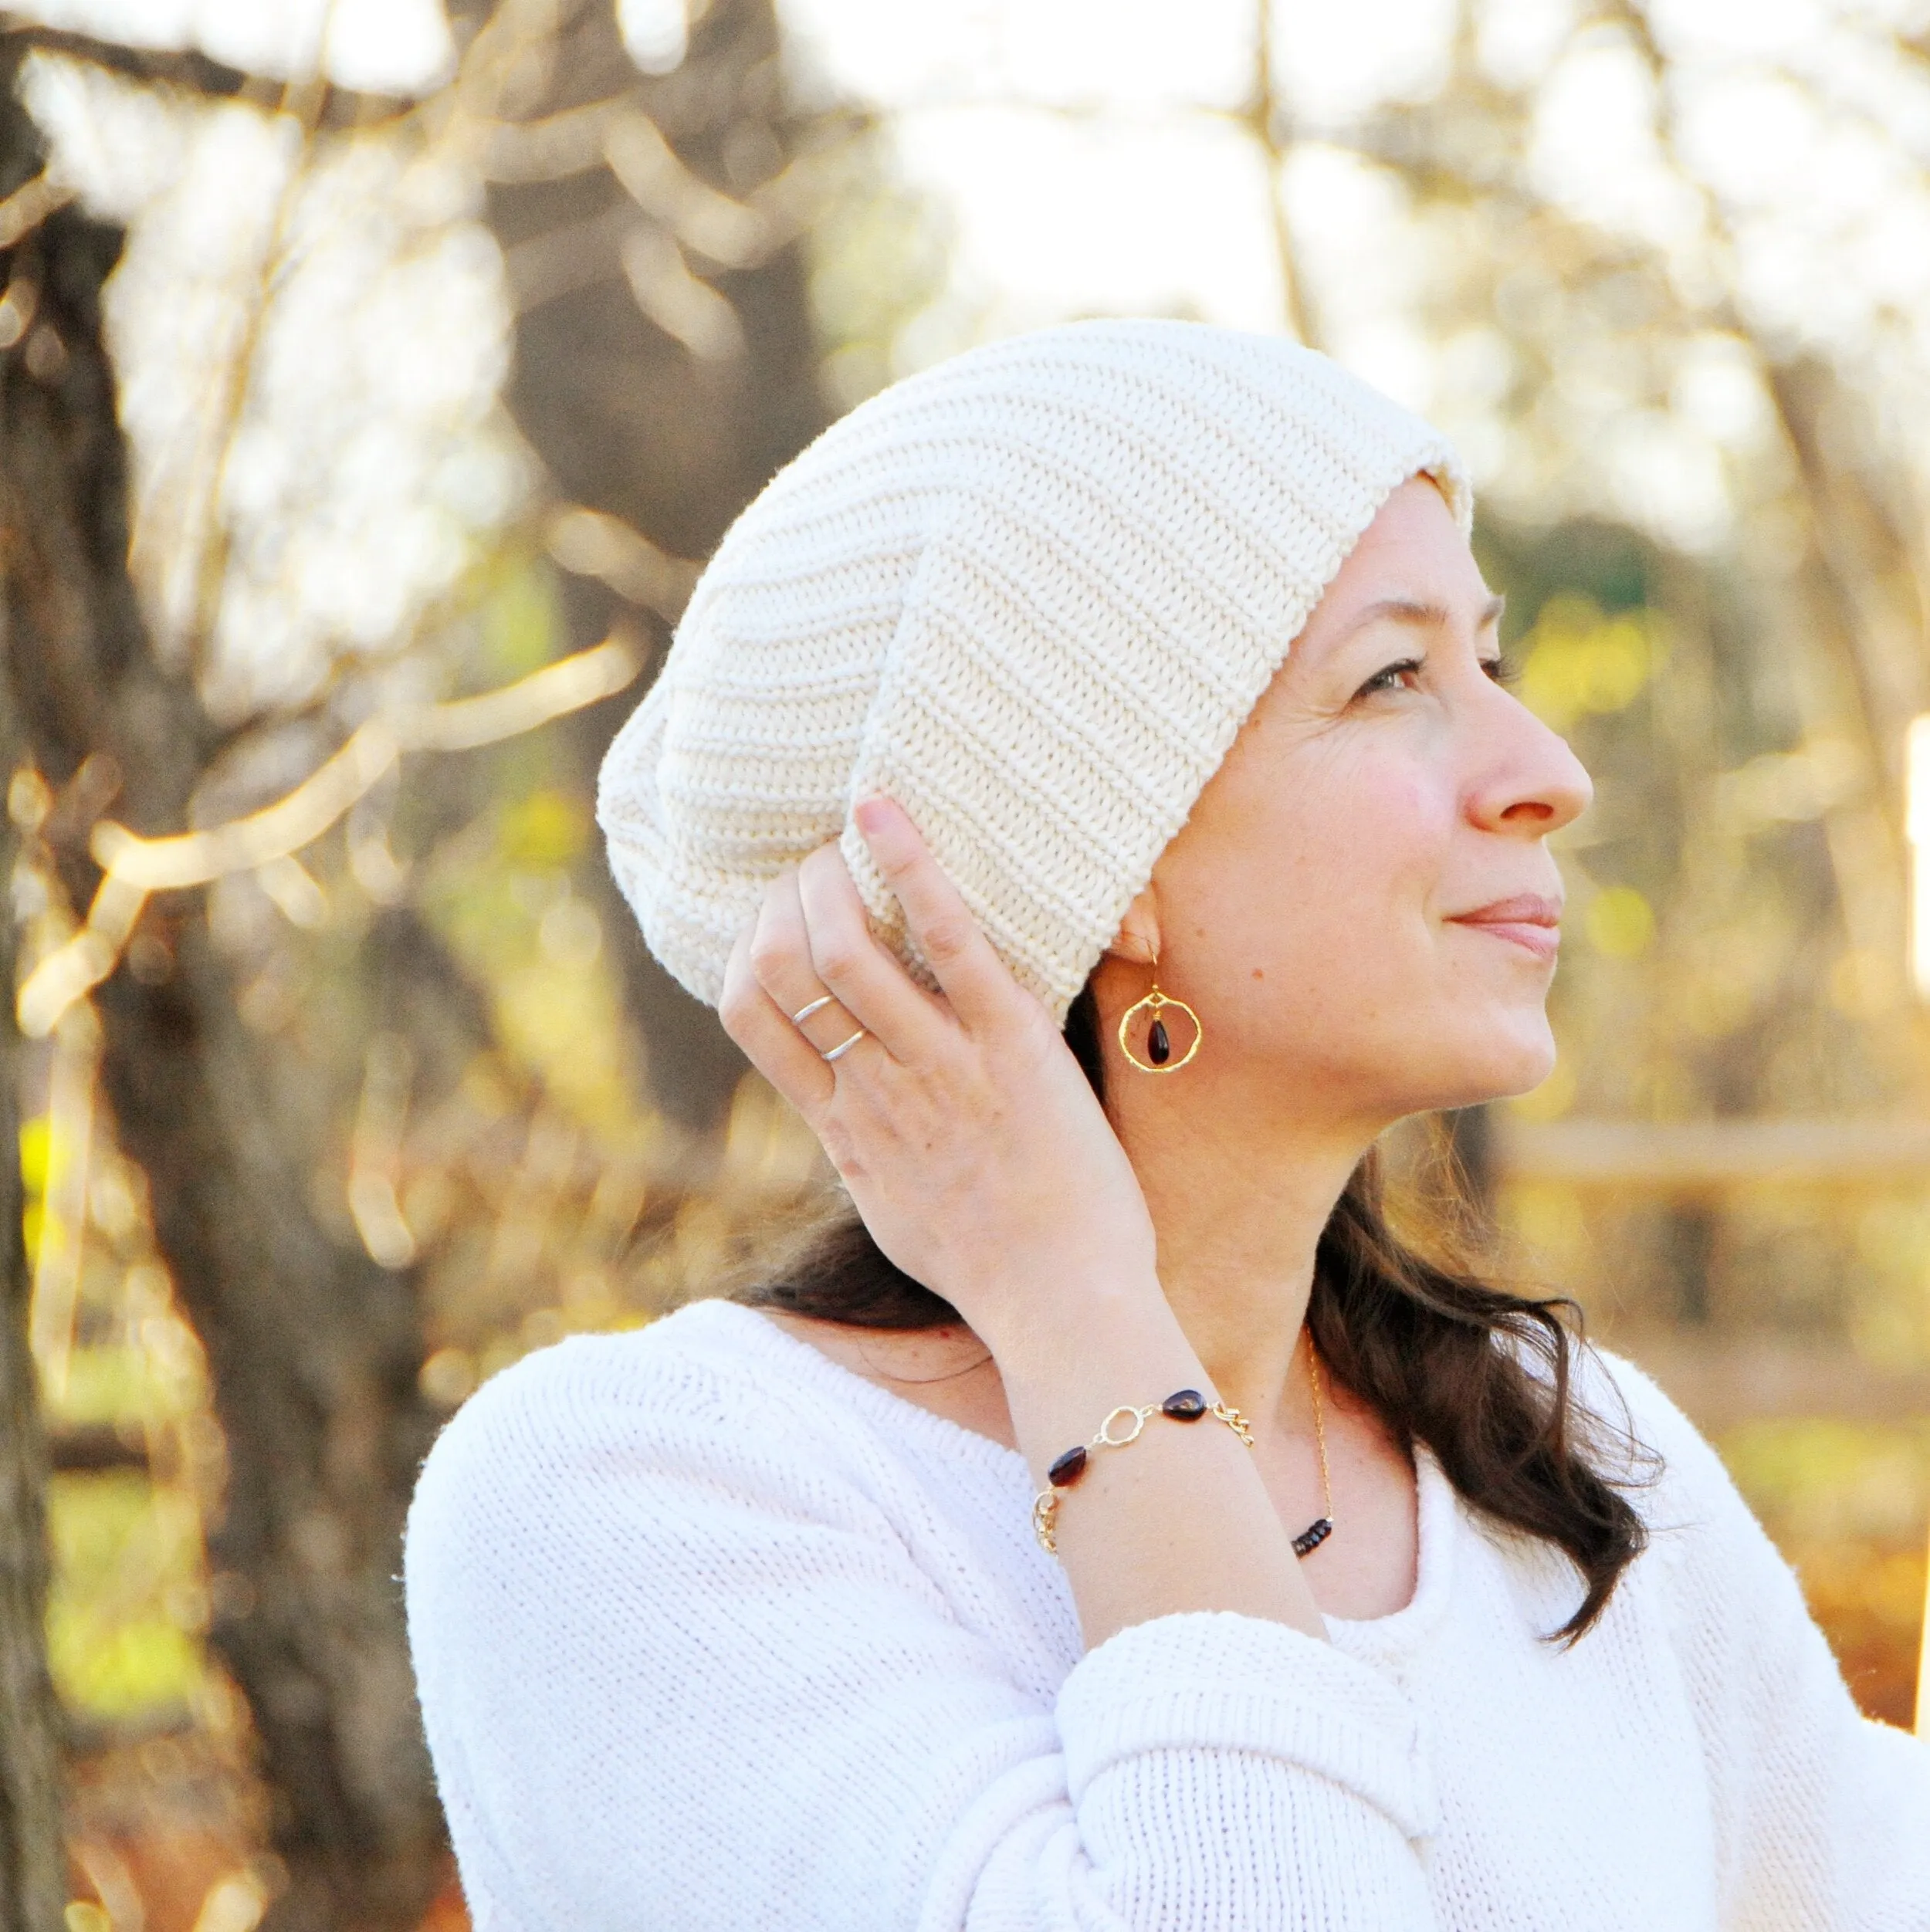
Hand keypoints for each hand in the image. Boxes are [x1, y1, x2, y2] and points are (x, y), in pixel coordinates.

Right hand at [718, 795, 1157, 1353]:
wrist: (1062, 1303)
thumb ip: (861, 1150)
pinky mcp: (1009, 1041)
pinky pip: (946, 938)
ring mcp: (938, 1061)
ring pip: (844, 946)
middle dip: (789, 896)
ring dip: (833, 874)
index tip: (779, 918)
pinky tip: (882, 810)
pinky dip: (909, 864)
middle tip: (820, 863)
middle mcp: (873, 1086)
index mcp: (841, 1125)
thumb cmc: (990, 1266)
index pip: (750, 1012)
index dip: (749, 948)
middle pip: (785, 964)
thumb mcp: (893, 1209)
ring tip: (847, 836)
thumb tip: (844, 1110)